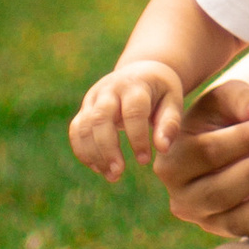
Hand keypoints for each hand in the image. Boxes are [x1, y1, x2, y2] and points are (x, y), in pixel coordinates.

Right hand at [69, 57, 185, 184]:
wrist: (141, 72)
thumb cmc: (160, 92)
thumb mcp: (172, 101)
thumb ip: (170, 124)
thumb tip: (162, 148)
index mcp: (135, 85)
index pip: (133, 111)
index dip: (137, 138)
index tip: (144, 160)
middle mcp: (110, 89)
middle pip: (100, 118)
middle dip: (107, 148)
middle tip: (119, 173)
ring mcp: (93, 98)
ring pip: (83, 126)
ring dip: (94, 154)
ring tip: (112, 176)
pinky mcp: (85, 108)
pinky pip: (76, 130)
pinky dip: (83, 151)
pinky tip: (99, 168)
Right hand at [155, 76, 248, 239]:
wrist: (228, 143)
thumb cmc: (224, 117)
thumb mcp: (228, 99)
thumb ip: (243, 100)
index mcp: (174, 158)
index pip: (207, 151)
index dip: (243, 141)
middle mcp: (181, 194)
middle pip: (216, 190)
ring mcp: (203, 217)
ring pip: (230, 221)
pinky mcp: (226, 231)